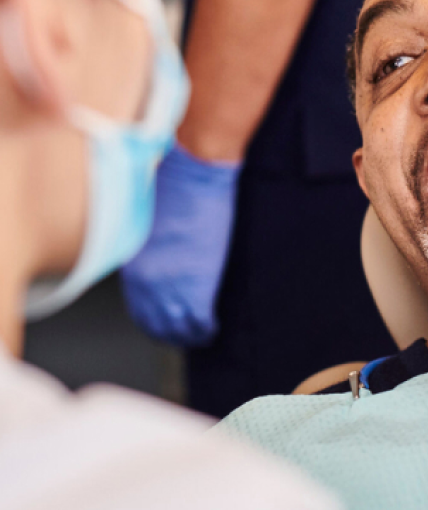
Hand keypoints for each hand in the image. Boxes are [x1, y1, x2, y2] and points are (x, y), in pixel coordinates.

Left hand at [120, 143, 241, 345]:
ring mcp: (171, 287)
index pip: (139, 310)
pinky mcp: (198, 286)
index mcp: (133, 267)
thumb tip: (161, 263)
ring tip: (202, 333)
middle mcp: (146, 283)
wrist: (195, 174)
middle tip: (188, 334)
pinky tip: (213, 327)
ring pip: (178, 329)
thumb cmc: (174, 185)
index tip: (170, 323)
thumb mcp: (150, 224)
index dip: (156, 321)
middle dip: (172, 333)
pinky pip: (200, 323)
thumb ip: (150, 251)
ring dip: (190, 335)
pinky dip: (207, 329)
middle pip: (156, 325)